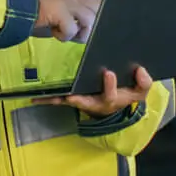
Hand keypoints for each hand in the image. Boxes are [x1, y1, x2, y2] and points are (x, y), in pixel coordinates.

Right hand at [32, 0, 100, 42]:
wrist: (19, 12)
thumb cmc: (39, 18)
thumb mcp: (62, 17)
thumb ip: (76, 19)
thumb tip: (91, 30)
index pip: (100, 3)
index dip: (101, 16)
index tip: (89, 27)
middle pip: (99, 11)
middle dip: (91, 27)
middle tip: (75, 33)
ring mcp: (69, 3)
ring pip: (89, 21)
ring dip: (78, 34)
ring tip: (64, 34)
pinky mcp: (61, 11)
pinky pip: (72, 29)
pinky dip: (64, 36)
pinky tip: (55, 33)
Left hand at [32, 67, 153, 117]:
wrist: (115, 105)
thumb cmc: (125, 94)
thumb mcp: (139, 91)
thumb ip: (143, 82)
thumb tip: (141, 70)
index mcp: (111, 99)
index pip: (112, 94)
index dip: (111, 85)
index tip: (109, 73)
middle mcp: (94, 103)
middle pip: (85, 102)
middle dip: (78, 99)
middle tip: (71, 96)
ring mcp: (82, 102)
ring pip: (67, 102)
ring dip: (54, 100)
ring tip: (39, 98)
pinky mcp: (72, 99)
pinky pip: (59, 99)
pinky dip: (47, 99)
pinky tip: (32, 97)